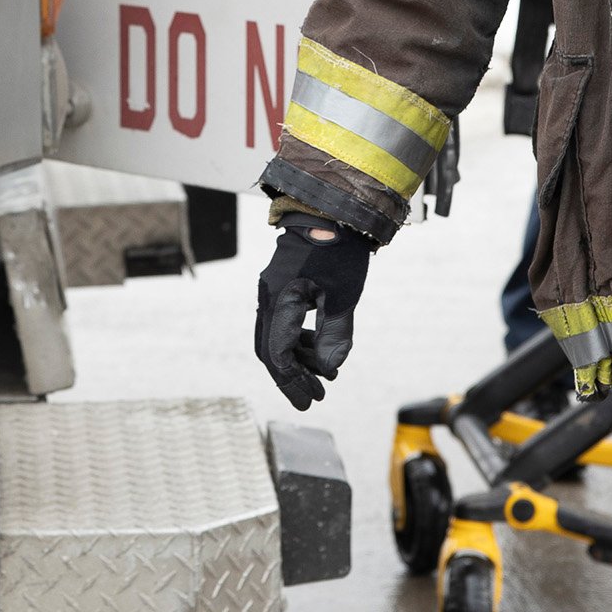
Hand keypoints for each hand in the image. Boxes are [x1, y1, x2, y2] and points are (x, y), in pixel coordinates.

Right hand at [253, 216, 372, 410]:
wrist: (333, 210)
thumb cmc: (339, 251)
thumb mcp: (343, 297)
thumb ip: (335, 335)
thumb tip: (330, 368)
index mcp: (279, 302)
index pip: (278, 355)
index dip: (293, 381)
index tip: (311, 400)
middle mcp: (268, 297)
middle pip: (270, 349)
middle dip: (292, 377)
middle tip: (314, 397)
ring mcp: (273, 289)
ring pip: (276, 336)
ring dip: (299, 358)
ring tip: (326, 373)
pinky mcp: (282, 284)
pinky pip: (283, 320)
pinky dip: (299, 338)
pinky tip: (320, 346)